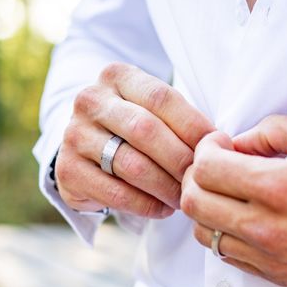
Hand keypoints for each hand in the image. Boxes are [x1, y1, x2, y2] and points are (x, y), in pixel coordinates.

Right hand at [56, 63, 214, 217]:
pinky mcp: (67, 170)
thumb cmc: (133, 126)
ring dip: (166, 187)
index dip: (193, 125)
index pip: (161, 97)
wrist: (84, 145)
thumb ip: (179, 118)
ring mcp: (74, 135)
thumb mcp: (152, 109)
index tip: (217, 147)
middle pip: (146, 131)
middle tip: (201, 179)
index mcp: (116, 76)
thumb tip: (219, 144)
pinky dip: (146, 205)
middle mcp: (90, 100)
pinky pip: (115, 193)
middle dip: (180, 159)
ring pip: (131, 165)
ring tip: (185, 198)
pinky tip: (163, 209)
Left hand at [181, 116, 286, 286]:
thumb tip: (237, 142)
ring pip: (203, 232)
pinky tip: (241, 215)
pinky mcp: (275, 274)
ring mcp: (268, 255)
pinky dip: (222, 231)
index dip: (204, 148)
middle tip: (213, 164)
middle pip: (194, 201)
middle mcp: (267, 226)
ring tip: (226, 191)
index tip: (219, 143)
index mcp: (278, 186)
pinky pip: (225, 254)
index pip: (207, 168)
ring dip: (205, 206)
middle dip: (195, 175)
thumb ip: (271, 130)